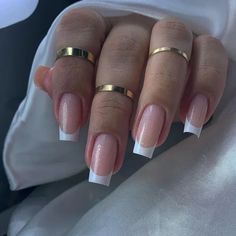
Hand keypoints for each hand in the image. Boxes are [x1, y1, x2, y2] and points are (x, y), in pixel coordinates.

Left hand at [35, 8, 227, 185]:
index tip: (70, 125)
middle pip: (122, 57)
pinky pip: (210, 56)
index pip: (79, 34)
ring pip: (168, 53)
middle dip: (113, 110)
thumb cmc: (113, 80)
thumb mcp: (87, 81)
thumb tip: (44, 79)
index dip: (71, 78)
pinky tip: (192, 120)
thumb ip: (68, 80)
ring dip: (158, 99)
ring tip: (148, 140)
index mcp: (99, 29)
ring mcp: (171, 34)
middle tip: (107, 154)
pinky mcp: (204, 46)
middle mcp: (134, 26)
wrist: (152, 72)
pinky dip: (205, 86)